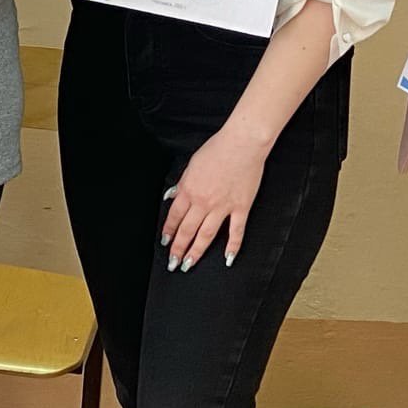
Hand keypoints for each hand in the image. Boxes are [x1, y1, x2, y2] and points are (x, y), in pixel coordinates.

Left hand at [160, 124, 269, 271]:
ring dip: (196, 252)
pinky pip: (236, 231)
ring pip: (206, 235)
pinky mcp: (241, 207)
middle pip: (187, 230)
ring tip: (189, 264)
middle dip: (178, 248)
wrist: (242, 143)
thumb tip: (172, 196)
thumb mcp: (191, 165)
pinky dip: (232, 246)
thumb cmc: (218, 149)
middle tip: (173, 263)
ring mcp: (222, 207)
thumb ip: (182, 184)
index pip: (174, 217)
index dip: (169, 231)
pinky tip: (228, 258)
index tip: (165, 242)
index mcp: (189, 190)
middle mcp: (203, 202)